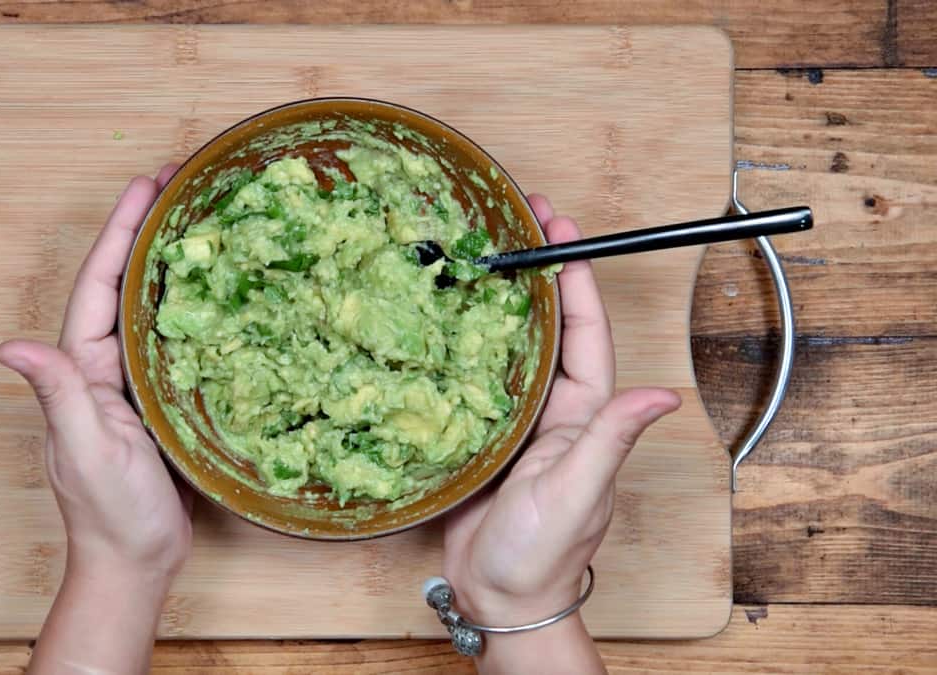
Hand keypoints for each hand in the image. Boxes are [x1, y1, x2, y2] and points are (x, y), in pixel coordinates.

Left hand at [0, 165, 191, 582]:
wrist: (135, 562)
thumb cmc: (111, 512)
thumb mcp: (87, 449)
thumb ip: (56, 394)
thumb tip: (10, 346)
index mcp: (79, 368)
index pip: (101, 285)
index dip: (121, 232)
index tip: (147, 186)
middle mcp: (100, 366)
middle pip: (123, 283)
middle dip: (146, 230)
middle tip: (180, 182)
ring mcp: (130, 382)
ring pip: (149, 305)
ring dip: (170, 260)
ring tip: (199, 217)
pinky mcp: (160, 401)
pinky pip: (174, 339)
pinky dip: (192, 306)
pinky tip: (217, 290)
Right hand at [442, 194, 680, 671]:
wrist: (499, 597)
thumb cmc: (542, 552)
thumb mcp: (579, 489)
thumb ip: (611, 439)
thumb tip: (662, 394)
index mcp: (584, 412)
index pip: (583, 329)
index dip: (573, 275)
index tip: (557, 227)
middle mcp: (554, 408)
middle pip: (547, 324)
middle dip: (536, 269)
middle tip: (512, 218)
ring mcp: (517, 421)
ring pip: (511, 345)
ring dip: (500, 298)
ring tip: (476, 253)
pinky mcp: (481, 436)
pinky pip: (474, 377)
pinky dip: (465, 343)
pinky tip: (442, 320)